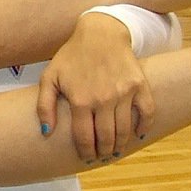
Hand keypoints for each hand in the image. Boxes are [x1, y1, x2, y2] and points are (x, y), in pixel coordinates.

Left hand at [37, 12, 154, 161]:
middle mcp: (103, 99)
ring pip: (124, 130)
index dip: (86, 151)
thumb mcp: (49, 78)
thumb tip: (46, 132)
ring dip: (120, 144)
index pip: (84, 137)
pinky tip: (137, 135)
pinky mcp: (139, 85)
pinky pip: (146, 112)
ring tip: (114, 149)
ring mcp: (123, 93)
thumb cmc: (71, 57)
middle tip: (101, 155)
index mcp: (80, 100)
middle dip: (103, 151)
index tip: (87, 157)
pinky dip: (143, 127)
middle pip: (106, 137)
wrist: (99, 33)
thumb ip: (44, 106)